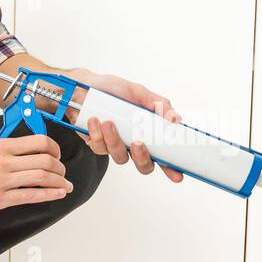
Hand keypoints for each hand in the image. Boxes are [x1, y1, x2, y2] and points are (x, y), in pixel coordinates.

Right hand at [0, 90, 73, 214]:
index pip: (38, 142)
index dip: (53, 146)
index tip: (55, 151)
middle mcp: (4, 163)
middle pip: (45, 160)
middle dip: (59, 165)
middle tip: (61, 168)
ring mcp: (3, 182)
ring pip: (41, 178)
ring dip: (58, 180)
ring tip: (64, 183)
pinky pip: (30, 196)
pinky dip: (48, 195)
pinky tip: (57, 193)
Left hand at [68, 70, 183, 183]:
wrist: (84, 86)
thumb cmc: (113, 89)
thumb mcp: (139, 92)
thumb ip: (159, 104)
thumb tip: (176, 119)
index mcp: (147, 134)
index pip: (163, 156)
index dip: (171, 169)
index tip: (177, 176)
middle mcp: (133, 144)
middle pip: (144, 166)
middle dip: (142, 158)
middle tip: (138, 143)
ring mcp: (115, 146)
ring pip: (119, 157)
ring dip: (114, 140)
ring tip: (108, 122)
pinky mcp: (97, 144)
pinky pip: (99, 148)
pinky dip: (97, 134)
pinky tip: (95, 120)